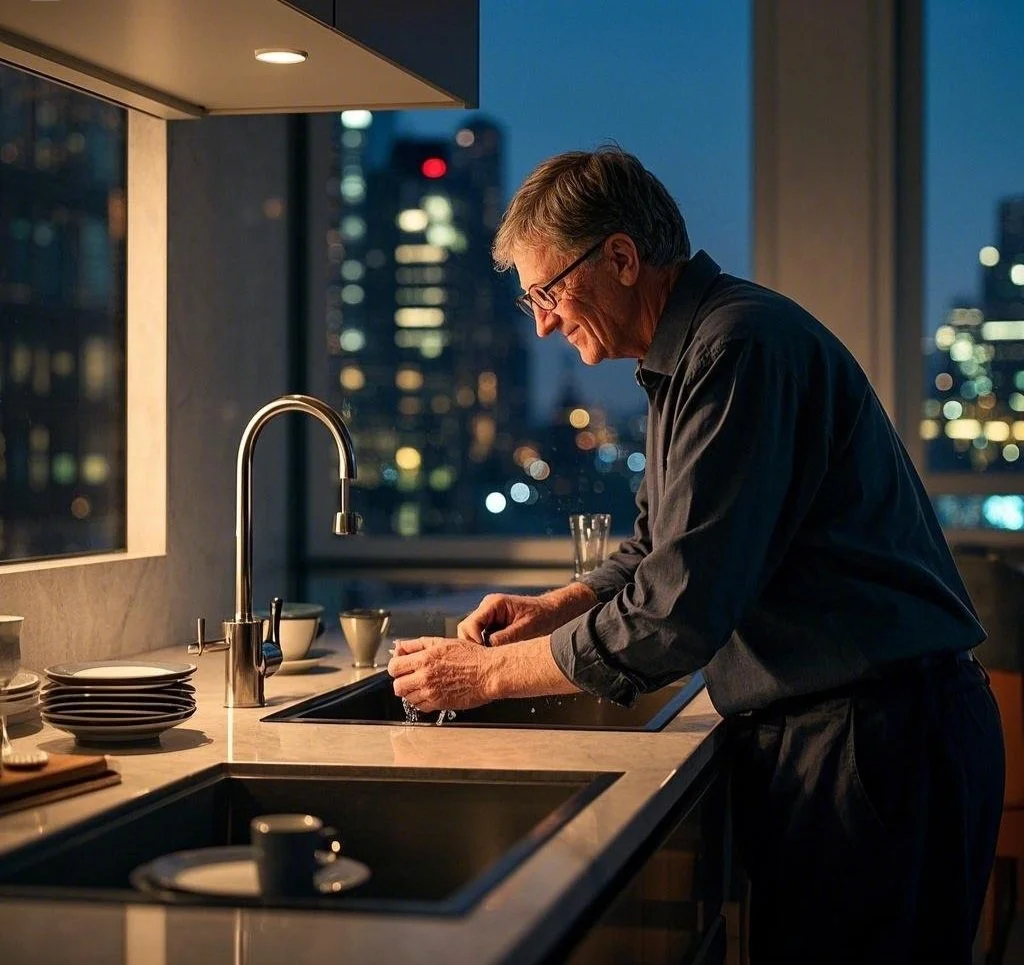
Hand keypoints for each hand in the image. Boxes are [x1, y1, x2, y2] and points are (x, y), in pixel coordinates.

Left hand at [387, 637, 496, 711]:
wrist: (488, 673)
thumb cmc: (470, 656)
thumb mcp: (442, 642)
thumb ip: (417, 645)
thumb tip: (399, 646)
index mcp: (424, 659)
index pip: (394, 667)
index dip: (396, 667)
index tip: (401, 667)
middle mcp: (425, 677)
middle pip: (397, 686)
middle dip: (402, 681)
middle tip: (411, 677)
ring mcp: (431, 692)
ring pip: (407, 698)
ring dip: (412, 692)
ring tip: (424, 684)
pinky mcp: (439, 704)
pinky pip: (420, 707)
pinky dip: (422, 701)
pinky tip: (431, 692)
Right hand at [457, 585, 597, 646]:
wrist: (554, 613)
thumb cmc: (544, 616)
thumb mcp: (526, 629)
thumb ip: (506, 637)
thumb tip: (488, 649)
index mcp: (494, 604)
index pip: (469, 625)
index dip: (473, 642)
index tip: (483, 656)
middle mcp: (488, 609)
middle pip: (466, 631)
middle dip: (474, 647)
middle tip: (487, 661)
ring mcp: (489, 618)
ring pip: (472, 637)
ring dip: (480, 649)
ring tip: (494, 660)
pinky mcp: (493, 627)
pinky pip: (481, 640)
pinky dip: (486, 649)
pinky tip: (497, 657)